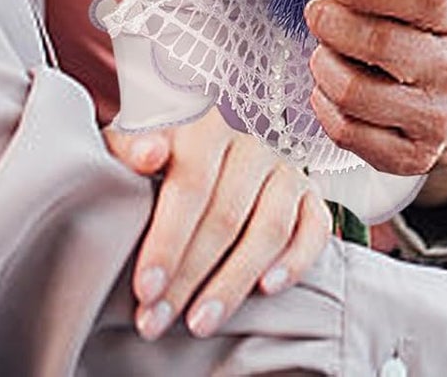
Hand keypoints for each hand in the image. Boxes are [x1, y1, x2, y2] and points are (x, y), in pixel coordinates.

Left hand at [103, 106, 330, 340]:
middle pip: (225, 217)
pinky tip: (267, 290)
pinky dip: (295, 262)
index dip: (167, 240)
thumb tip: (147, 154)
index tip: (145, 290)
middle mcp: (253, 141)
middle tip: (157, 320)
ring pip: (269, 230)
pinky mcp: (310, 195)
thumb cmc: (168, 147)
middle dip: (189, 277)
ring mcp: (287, 168)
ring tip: (200, 322)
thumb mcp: (138, 138)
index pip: (190, 184)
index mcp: (208, 124)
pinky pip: (314, 230)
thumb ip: (131, 146)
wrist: (214, 137)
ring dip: (234, 282)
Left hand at [305, 0, 446, 198]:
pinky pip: (346, 131)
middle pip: (380, 44)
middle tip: (317, 15)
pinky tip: (327, 90)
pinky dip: (324, 105)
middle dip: (332, 24)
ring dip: (323, 66)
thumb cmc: (410, 39)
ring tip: (322, 54)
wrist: (442, 101)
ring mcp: (435, 118)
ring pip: (354, 92)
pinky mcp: (411, 156)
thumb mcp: (407, 1)